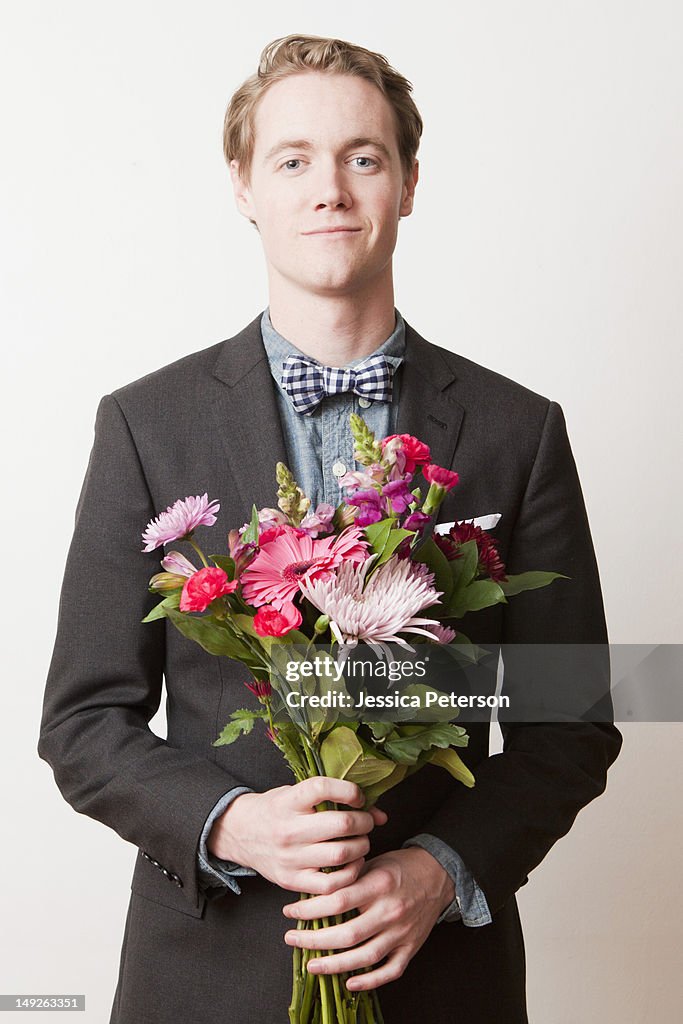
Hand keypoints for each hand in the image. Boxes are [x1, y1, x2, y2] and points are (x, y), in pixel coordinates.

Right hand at [207, 776, 387, 894]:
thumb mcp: (296, 794)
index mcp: (288, 801)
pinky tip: (351, 863)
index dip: (349, 791)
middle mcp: (288, 829)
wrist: (240, 833)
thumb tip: (380, 815)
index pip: (322, 788)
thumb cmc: (276, 810)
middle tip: (365, 822)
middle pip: (341, 824)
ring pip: (341, 854)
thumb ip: (334, 799)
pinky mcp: (292, 880)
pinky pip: (331, 884)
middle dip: (364, 822)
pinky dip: (350, 874)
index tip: (357, 797)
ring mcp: (290, 858)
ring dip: (361, 847)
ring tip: (360, 842)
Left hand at [281, 847, 454, 991]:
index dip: (309, 910)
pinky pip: (390, 971)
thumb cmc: (401, 867)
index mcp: (379, 885)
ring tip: (312, 964)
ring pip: (364, 957)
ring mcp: (401, 933)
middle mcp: (390, 911)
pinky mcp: (411, 948)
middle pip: (346, 934)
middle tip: (291, 939)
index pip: (337, 901)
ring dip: (334, 965)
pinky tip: (349, 983)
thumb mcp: (375, 862)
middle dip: (313, 940)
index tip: (290, 912)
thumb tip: (316, 892)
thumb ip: (350, 877)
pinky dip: (369, 981)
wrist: (439, 874)